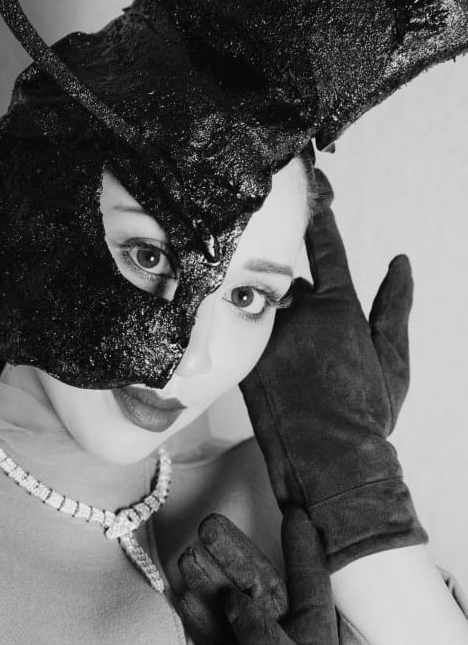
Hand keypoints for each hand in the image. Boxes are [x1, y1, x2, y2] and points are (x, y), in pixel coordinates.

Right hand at [176, 508, 339, 644]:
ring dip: (208, 577)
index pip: (309, 578)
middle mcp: (284, 637)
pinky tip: (181, 590)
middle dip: (234, 552)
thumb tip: (236, 598)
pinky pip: (210, 628)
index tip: (295, 512)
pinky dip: (195, 609)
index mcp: (312, 636)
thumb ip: (262, 635)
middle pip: (259, 582)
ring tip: (187, 554)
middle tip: (210, 525)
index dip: (302, 545)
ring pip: (229, 601)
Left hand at [239, 169, 426, 571]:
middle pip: (287, 282)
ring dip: (272, 320)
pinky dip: (253, 340)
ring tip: (289, 362)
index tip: (309, 182)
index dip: (318, 212)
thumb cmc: (367, 415)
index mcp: (338, 309)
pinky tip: (266, 366)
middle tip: (307, 342)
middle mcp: (297, 315)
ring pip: (263, 307)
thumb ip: (396, 307)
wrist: (329, 462)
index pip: (325, 246)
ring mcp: (266, 337)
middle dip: (294, 297)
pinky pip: (244, 334)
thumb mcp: (394, 362)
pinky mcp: (244, 360)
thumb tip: (401, 262)